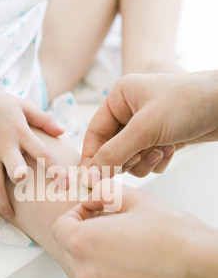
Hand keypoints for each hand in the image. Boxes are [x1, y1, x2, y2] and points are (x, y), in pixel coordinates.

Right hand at [0, 86, 65, 218]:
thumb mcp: (23, 105)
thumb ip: (44, 119)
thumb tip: (63, 133)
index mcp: (21, 132)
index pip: (42, 154)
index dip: (56, 170)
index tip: (65, 185)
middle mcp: (5, 145)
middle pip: (16, 172)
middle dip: (23, 186)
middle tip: (32, 201)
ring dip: (1, 203)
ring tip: (9, 215)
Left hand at [53, 185, 217, 277]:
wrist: (206, 270)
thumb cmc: (175, 235)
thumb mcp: (136, 199)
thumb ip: (104, 193)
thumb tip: (92, 197)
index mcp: (84, 243)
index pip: (59, 226)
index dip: (76, 215)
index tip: (93, 213)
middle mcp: (87, 275)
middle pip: (73, 251)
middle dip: (87, 236)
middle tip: (114, 228)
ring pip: (90, 273)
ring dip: (102, 260)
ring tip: (131, 251)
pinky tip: (141, 273)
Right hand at [82, 71, 217, 179]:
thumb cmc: (188, 103)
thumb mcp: (145, 128)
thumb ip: (114, 153)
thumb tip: (90, 175)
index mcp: (120, 97)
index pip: (95, 133)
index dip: (92, 157)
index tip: (90, 180)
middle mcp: (130, 111)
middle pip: (111, 149)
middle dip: (127, 158)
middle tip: (141, 155)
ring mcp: (146, 126)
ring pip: (129, 159)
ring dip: (144, 161)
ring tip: (161, 150)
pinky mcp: (160, 138)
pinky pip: (146, 161)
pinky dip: (158, 161)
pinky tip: (172, 149)